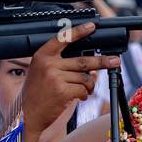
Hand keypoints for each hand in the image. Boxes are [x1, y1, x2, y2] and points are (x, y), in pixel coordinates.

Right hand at [22, 22, 116, 136]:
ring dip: (89, 86)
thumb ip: (62, 65)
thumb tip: (91, 68)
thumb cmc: (36, 94)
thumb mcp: (42, 72)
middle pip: (83, 61)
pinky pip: (83, 90)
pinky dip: (85, 94)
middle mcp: (48, 64)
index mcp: (42, 55)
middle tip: (115, 60)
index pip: (63, 38)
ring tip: (85, 90)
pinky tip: (80, 97)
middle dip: (102, 61)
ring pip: (85, 78)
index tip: (92, 27)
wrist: (26, 115)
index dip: (79, 32)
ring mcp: (55, 77)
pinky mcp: (62, 91)